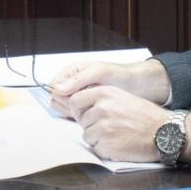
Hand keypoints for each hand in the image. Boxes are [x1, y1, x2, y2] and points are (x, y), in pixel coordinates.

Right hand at [49, 59, 170, 117]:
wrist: (137, 86)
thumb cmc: (119, 75)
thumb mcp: (98, 72)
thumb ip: (78, 80)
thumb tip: (58, 89)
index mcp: (71, 73)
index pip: (54, 87)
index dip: (61, 95)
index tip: (74, 99)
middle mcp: (72, 85)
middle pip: (57, 99)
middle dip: (67, 105)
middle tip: (84, 106)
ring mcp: (78, 97)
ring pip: (64, 108)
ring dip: (74, 112)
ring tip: (91, 109)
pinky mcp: (86, 108)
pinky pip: (75, 115)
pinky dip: (80, 117)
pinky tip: (92, 115)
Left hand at [67, 85, 170, 161]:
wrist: (165, 132)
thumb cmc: (146, 116)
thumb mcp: (122, 97)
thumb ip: (101, 99)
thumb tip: (81, 106)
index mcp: (104, 93)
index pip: (75, 101)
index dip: (78, 110)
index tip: (83, 115)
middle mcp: (101, 109)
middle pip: (82, 120)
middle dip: (92, 125)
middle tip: (110, 127)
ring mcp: (103, 128)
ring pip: (87, 136)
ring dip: (98, 139)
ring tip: (117, 136)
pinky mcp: (106, 145)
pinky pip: (96, 149)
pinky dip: (105, 150)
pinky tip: (119, 145)